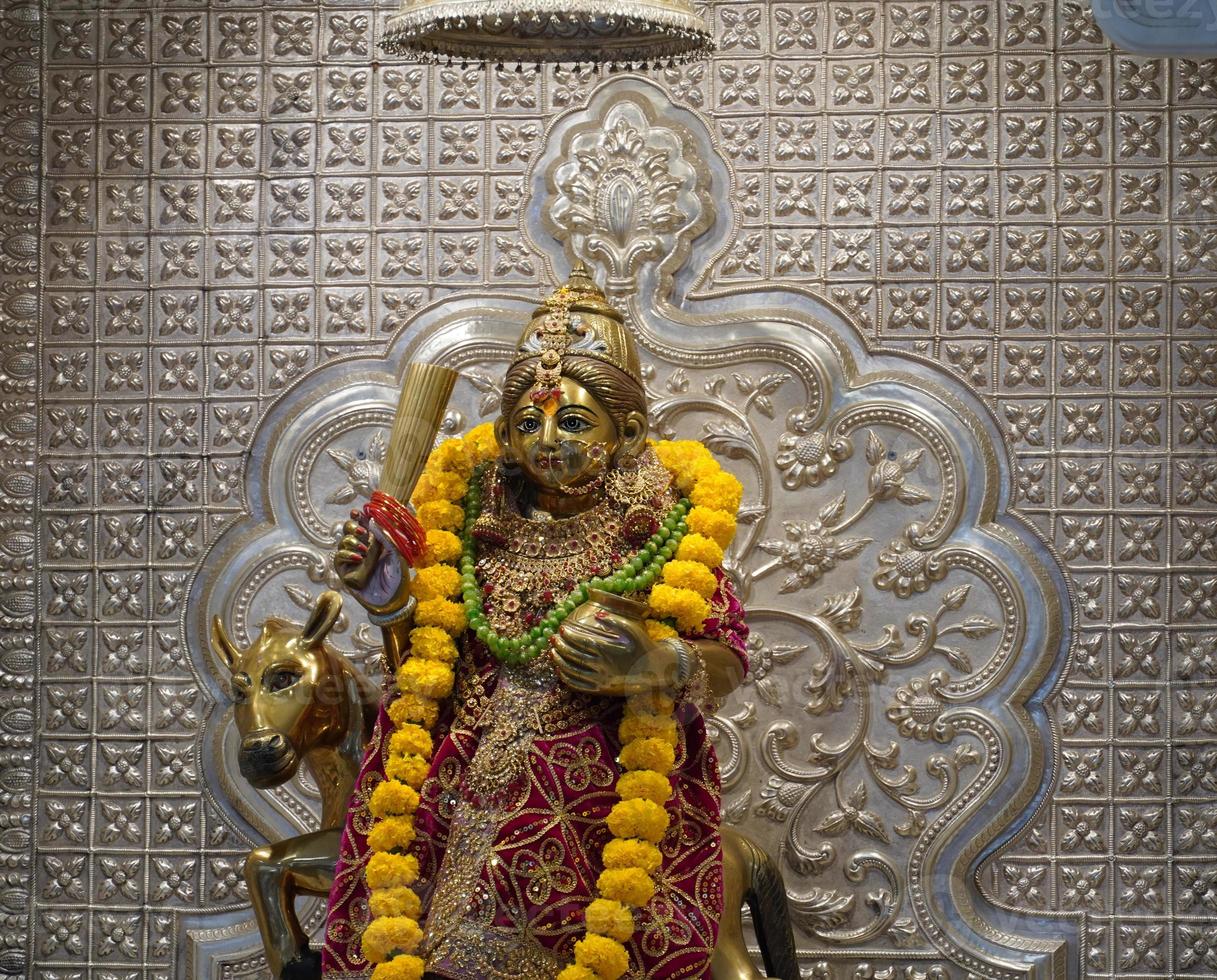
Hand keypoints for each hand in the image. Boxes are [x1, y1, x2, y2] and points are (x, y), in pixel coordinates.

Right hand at [334, 509, 410, 614]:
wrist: (392, 601)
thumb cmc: (398, 579)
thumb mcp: (396, 555)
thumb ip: (385, 538)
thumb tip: (373, 520)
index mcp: (376, 542)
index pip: (364, 524)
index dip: (359, 516)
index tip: (358, 511)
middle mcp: (363, 549)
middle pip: (348, 529)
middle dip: (352, 526)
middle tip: (362, 530)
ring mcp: (353, 560)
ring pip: (342, 541)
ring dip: (352, 541)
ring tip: (364, 550)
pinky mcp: (345, 572)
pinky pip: (338, 556)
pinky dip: (346, 554)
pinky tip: (358, 558)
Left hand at [550, 608, 678, 696]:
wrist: (655, 671)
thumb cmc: (643, 647)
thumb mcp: (634, 630)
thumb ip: (615, 621)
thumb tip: (598, 615)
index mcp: (608, 650)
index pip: (582, 641)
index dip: (570, 635)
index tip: (562, 628)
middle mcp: (602, 665)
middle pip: (574, 655)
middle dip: (561, 646)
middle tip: (553, 638)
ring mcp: (600, 679)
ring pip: (573, 671)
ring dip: (560, 661)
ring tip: (552, 652)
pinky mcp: (601, 690)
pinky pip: (579, 686)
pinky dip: (567, 678)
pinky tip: (560, 671)